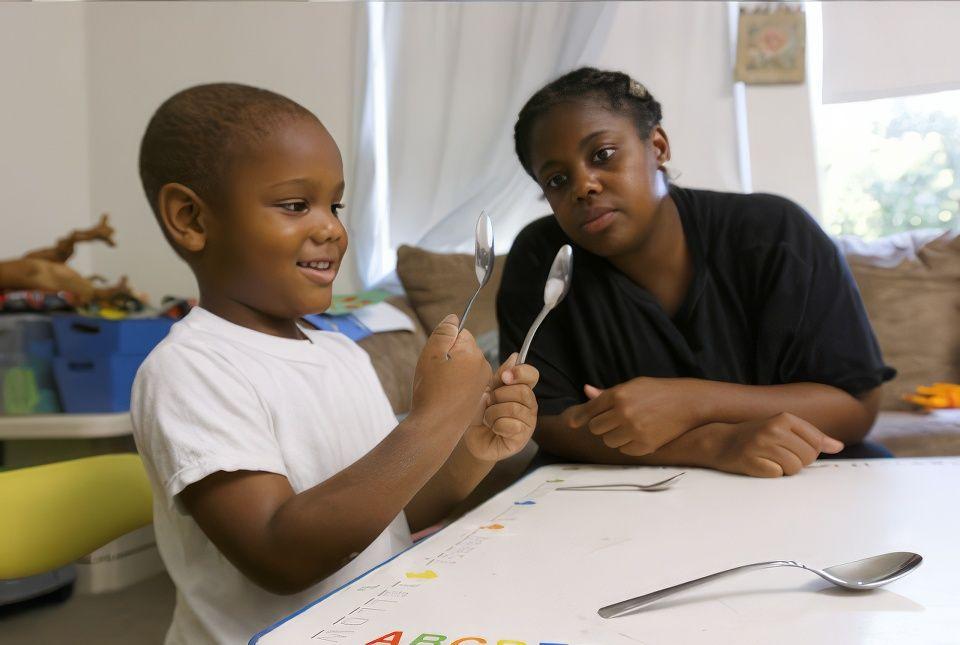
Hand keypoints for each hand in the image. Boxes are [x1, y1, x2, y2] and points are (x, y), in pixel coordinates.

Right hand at [410, 314, 491, 432]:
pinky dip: (455, 385)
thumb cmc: (431, 391)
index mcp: (473, 352)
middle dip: (449, 357)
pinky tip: (445, 396)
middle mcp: (483, 365)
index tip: (436, 359)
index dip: (444, 344)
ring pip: (464, 366)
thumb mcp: (431, 355)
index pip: (460, 333)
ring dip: (452, 371)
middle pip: (463, 349)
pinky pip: (466, 381)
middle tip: (436, 374)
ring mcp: (482, 382)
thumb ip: (444, 332)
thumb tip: (454, 318)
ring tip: (439, 386)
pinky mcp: (478, 396)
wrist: (435, 428)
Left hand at [462, 353, 539, 461]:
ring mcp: (528, 423)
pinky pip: (510, 425)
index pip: (532, 375)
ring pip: (514, 409)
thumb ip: (500, 376)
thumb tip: (515, 357)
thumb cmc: (480, 413)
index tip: (504, 377)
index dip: (521, 372)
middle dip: (499, 396)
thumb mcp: (487, 390)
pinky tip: (493, 428)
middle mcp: (529, 405)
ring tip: (488, 418)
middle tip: (489, 403)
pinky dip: (496, 425)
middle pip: (523, 392)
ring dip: (493, 413)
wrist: (472, 437)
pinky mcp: (521, 438)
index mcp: (522, 390)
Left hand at [564, 377, 705, 455]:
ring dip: (614, 436)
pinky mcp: (644, 445)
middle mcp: (623, 412)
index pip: (590, 409)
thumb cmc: (658, 391)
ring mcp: (634, 430)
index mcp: (618, 394)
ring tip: (629, 427)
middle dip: (602, 425)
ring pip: (608, 441)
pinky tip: (640, 434)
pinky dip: (628, 445)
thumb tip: (586, 390)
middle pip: (595, 428)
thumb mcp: (633, 385)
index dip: (579, 417)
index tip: (571, 424)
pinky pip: (624, 450)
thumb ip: (608, 393)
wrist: (688, 402)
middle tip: (615, 420)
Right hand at [709, 413, 843, 476]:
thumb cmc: (755, 436)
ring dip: (784, 469)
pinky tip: (760, 465)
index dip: (809, 451)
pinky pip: (777, 475)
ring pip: (794, 468)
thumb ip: (811, 436)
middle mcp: (773, 429)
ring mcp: (761, 445)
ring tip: (769, 459)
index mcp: (783, 418)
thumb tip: (837, 446)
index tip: (792, 448)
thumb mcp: (782, 428)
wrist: (718, 441)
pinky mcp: (751, 461)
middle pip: (808, 457)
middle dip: (797, 461)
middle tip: (778, 455)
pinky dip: (771, 473)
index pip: (816, 442)